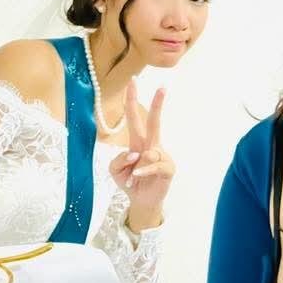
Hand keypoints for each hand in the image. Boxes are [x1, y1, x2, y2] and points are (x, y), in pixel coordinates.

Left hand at [109, 80, 172, 231]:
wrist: (141, 201)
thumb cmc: (129, 181)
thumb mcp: (114, 170)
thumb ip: (118, 159)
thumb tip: (137, 153)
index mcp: (138, 142)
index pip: (134, 117)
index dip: (132, 100)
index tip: (133, 81)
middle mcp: (151, 145)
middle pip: (154, 122)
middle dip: (157, 104)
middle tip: (162, 87)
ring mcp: (162, 156)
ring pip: (148, 152)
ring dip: (135, 167)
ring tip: (134, 178)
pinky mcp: (168, 168)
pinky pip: (154, 165)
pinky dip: (142, 172)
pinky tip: (137, 177)